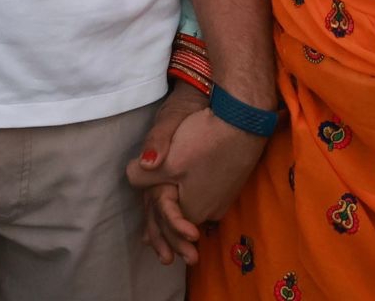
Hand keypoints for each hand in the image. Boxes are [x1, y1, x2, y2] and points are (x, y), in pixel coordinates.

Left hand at [128, 88, 266, 242]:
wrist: (243, 122)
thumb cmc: (205, 141)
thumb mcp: (170, 159)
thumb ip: (143, 174)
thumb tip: (130, 177)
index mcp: (193, 210)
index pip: (166, 224)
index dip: (153, 228)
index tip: (144, 241)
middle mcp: (210, 210)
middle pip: (181, 221)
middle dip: (166, 233)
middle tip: (157, 252)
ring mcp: (222, 198)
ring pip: (192, 209)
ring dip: (179, 218)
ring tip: (169, 230)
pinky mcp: (228, 184)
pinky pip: (203, 197)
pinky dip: (190, 200)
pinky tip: (187, 195)